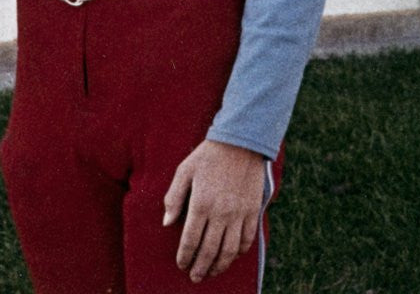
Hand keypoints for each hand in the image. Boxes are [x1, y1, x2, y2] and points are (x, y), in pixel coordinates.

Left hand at [163, 139, 264, 282]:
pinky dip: (239, 252)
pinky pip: (247, 239)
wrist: (240, 142)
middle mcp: (220, 213)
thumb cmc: (208, 155)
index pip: (190, 240)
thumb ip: (174, 197)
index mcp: (200, 204)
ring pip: (229, 251)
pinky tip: (232, 256)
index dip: (185, 256)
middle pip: (209, 250)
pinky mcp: (253, 211)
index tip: (181, 264)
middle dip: (200, 267)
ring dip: (219, 266)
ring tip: (211, 272)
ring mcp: (239, 214)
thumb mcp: (184, 170)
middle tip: (195, 277)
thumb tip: (167, 223)